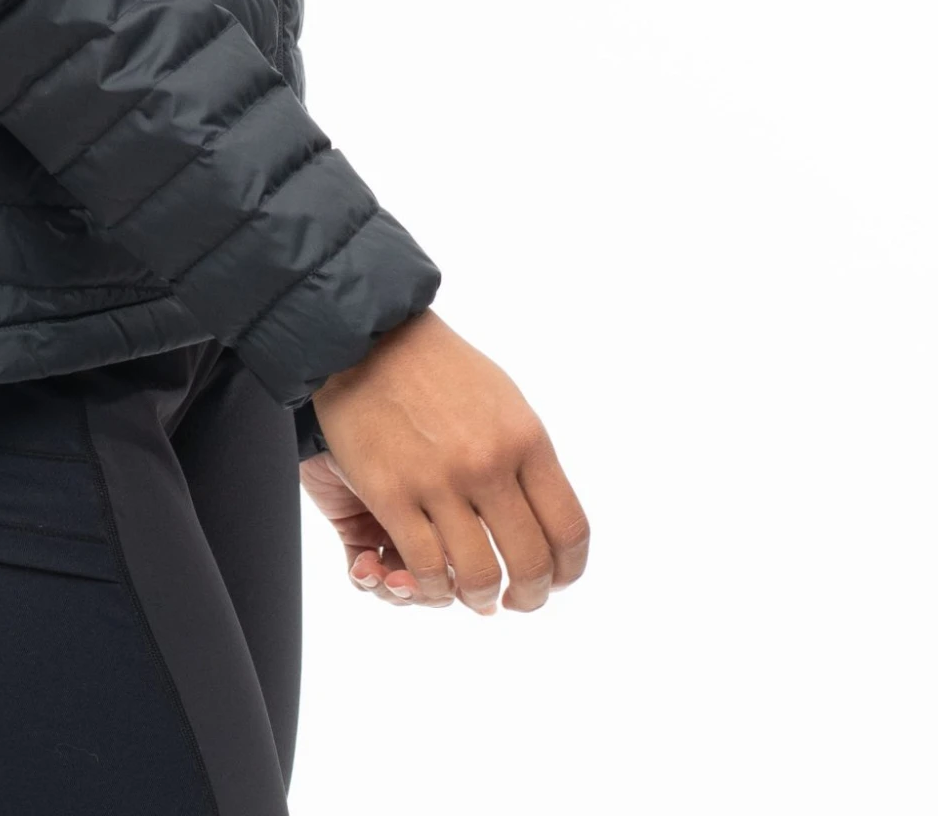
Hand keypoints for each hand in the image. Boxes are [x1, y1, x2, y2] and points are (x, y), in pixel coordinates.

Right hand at [302, 309, 588, 614]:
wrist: (367, 337)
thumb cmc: (439, 368)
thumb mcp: (504, 401)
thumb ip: (527, 457)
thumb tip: (545, 518)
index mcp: (525, 439)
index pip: (569, 531)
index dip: (568, 570)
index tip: (556, 580)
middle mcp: (488, 463)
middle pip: (530, 563)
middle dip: (530, 596)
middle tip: (517, 600)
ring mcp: (438, 480)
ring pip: (478, 576)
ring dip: (481, 600)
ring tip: (476, 596)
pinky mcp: (390, 492)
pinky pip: (424, 566)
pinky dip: (433, 589)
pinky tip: (433, 583)